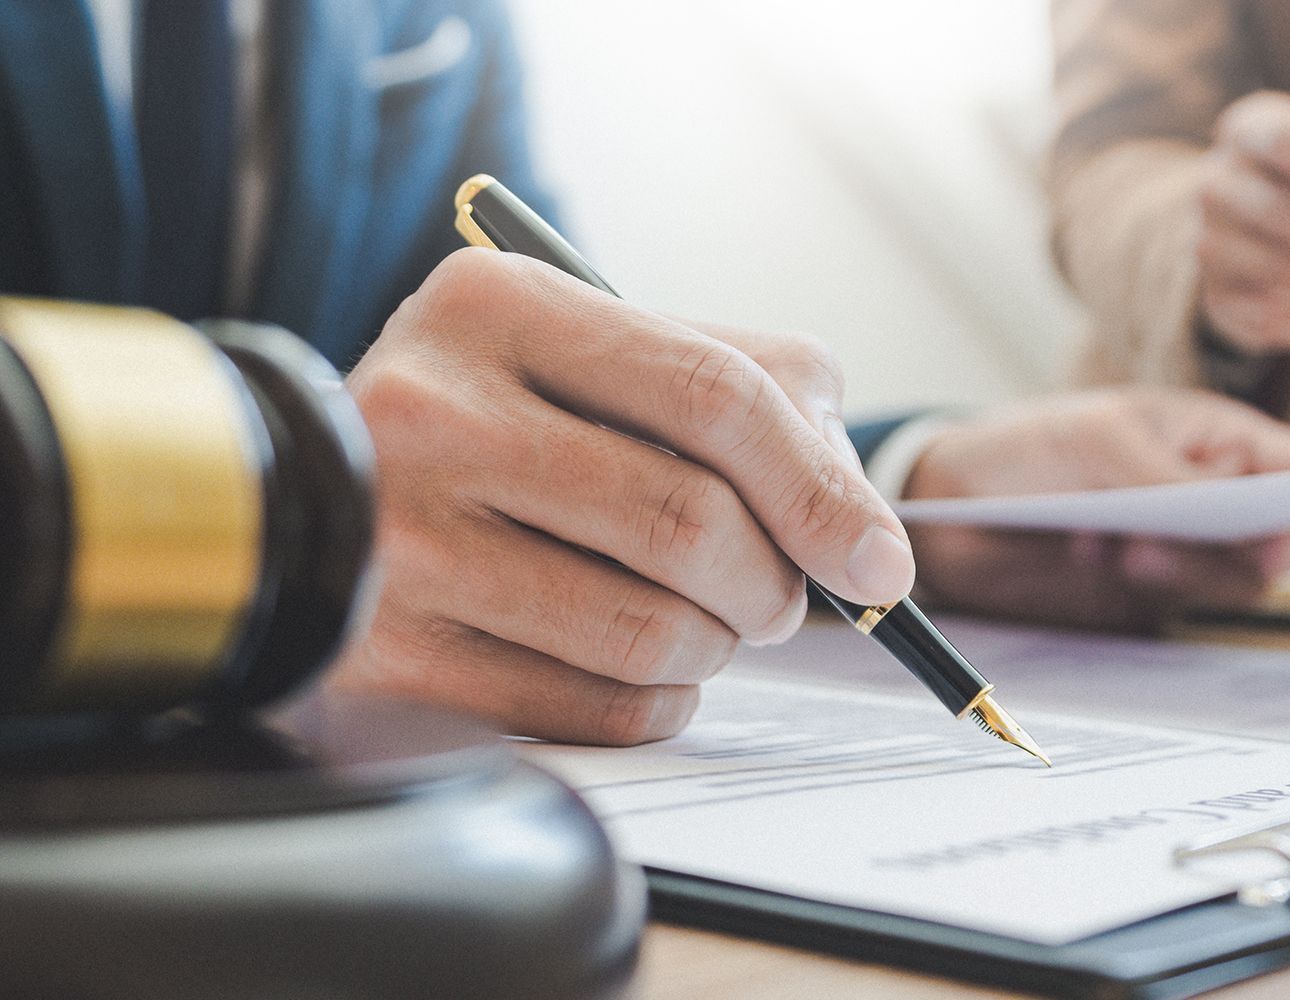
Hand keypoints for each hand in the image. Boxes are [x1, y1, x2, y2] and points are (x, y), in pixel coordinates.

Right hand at [331, 249, 914, 744]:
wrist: (303, 499)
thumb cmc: (497, 424)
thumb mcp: (599, 355)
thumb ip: (748, 393)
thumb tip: (866, 534)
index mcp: (499, 307)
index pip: (713, 393)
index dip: (820, 487)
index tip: (881, 562)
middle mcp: (433, 411)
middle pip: (688, 521)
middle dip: (775, 580)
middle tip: (781, 596)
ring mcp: (401, 539)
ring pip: (650, 628)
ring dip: (720, 643)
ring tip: (708, 621)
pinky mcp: (394, 656)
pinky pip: (598, 707)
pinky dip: (662, 698)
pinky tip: (646, 665)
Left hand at [902, 388, 1289, 629]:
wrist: (953, 507)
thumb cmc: (1030, 446)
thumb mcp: (1098, 437)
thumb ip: (1168, 473)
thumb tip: (1236, 509)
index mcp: (1218, 441)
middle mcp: (1214, 500)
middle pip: (1288, 538)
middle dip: (1266, 543)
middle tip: (1241, 540)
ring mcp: (1184, 552)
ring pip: (1239, 580)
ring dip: (1195, 567)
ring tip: (1131, 543)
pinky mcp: (1145, 596)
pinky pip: (1179, 605)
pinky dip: (1149, 585)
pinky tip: (1097, 553)